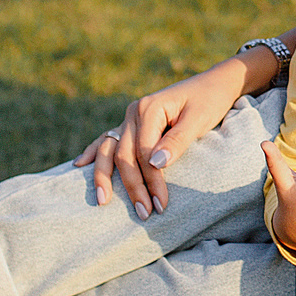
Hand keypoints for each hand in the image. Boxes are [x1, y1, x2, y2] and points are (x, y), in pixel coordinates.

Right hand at [73, 54, 265, 216]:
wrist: (215, 83)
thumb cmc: (210, 100)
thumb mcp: (199, 120)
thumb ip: (177, 141)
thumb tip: (155, 164)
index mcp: (149, 108)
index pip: (144, 152)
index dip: (151, 180)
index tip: (161, 204)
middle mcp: (134, 112)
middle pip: (124, 155)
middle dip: (133, 186)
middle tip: (144, 213)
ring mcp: (130, 117)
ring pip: (110, 149)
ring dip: (106, 176)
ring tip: (102, 201)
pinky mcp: (132, 123)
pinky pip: (108, 139)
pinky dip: (94, 152)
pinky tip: (79, 166)